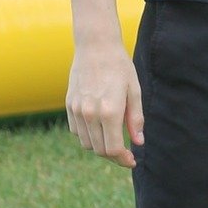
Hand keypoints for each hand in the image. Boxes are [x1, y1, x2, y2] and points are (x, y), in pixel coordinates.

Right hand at [66, 41, 143, 168]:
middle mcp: (90, 114)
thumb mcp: (134, 90)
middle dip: (114, 156)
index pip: (112, 148)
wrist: (95, 47)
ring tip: (115, 140)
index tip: (132, 160)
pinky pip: (77, 131)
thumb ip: (136, 118)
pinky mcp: (69, 106)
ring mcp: (76, 111)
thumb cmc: (120, 67)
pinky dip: (89, 136)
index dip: (122, 159)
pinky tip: (101, 128)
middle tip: (127, 154)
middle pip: (99, 149)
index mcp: (109, 111)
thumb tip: (139, 142)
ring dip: (100, 147)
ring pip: (86, 143)